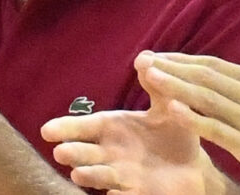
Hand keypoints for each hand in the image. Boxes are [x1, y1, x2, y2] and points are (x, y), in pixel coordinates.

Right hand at [41, 65, 211, 194]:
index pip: (86, 127)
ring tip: (78, 174)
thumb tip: (144, 58)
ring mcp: (123, 175)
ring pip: (101, 176)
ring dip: (89, 176)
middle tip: (60, 152)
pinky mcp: (139, 193)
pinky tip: (113, 194)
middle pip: (87, 154)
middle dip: (74, 153)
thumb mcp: (167, 107)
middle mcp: (112, 153)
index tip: (46, 130)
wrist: (193, 166)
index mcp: (114, 130)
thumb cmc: (173, 134)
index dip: (66, 128)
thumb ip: (156, 86)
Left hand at [136, 43, 239, 194]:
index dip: (184, 61)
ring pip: (204, 98)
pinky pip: (216, 129)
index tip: (161, 56)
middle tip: (142, 60)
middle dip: (171, 67)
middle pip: (204, 77)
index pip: (214, 65)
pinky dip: (192, 118)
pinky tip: (171, 108)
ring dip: (173, 86)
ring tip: (148, 76)